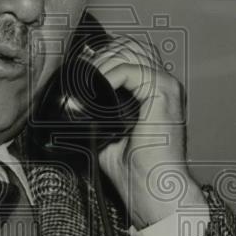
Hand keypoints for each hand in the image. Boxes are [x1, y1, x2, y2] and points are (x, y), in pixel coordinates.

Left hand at [90, 34, 205, 228]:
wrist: (153, 190)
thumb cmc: (136, 171)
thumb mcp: (106, 136)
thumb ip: (95, 116)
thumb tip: (69, 107)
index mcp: (154, 92)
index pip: (131, 54)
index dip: (105, 54)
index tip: (82, 68)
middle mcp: (164, 85)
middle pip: (131, 45)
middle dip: (103, 53)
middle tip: (83, 74)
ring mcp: (167, 87)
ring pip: (132, 51)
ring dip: (104, 62)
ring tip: (89, 81)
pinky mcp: (165, 94)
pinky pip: (133, 70)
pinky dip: (111, 75)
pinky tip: (99, 89)